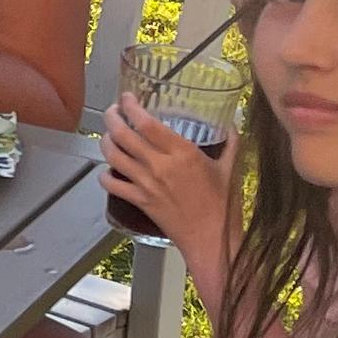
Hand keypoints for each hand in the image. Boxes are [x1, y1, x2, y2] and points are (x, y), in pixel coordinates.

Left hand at [103, 97, 235, 246]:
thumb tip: (231, 123)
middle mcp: (160, 165)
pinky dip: (105, 175)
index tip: (127, 98)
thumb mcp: (230, 169)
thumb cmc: (224, 206)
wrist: (213, 240)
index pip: (146, 122)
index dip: (131, 106)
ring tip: (110, 135)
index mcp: (182, 152)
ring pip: (112, 156)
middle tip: (113, 111)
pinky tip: (109, 170)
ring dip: (106, 141)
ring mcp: (147, 184)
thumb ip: (231, 143)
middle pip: (123, 134)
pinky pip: (111, 185)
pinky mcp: (140, 202)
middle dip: (111, 117)